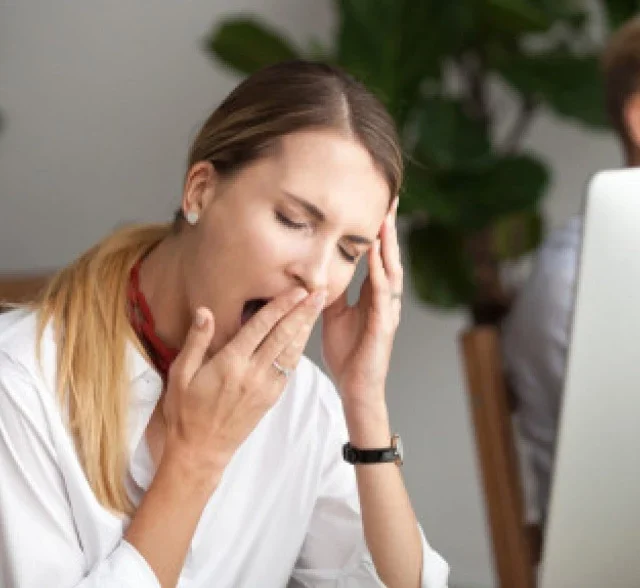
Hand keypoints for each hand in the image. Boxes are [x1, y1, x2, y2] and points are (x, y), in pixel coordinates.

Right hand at [161, 287, 324, 487]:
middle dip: (303, 312)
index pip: (261, 327)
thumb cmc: (186, 411)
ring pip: (291, 351)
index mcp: (230, 363)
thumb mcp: (180, 374)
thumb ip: (196, 341)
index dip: (281, 306)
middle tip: (319, 292)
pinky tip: (304, 336)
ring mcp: (265, 387)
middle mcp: (252, 373)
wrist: (200, 451)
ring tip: (318, 308)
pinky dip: (299, 349)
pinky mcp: (271, 398)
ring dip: (306, 328)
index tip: (296, 290)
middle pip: (284, 336)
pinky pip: (289, 369)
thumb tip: (206, 312)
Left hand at [321, 197, 402, 409]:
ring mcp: (387, 311)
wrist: (355, 387)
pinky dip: (380, 274)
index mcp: (372, 296)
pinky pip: (382, 295)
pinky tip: (377, 257)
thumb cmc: (347, 353)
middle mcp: (384, 299)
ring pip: (391, 271)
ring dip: (388, 245)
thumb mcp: (333, 315)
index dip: (378, 232)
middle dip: (389, 228)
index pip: (377, 257)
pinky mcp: (384, 325)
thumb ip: (331, 292)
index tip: (376, 205)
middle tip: (390, 199)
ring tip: (386, 219)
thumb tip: (317, 271)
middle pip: (389, 256)